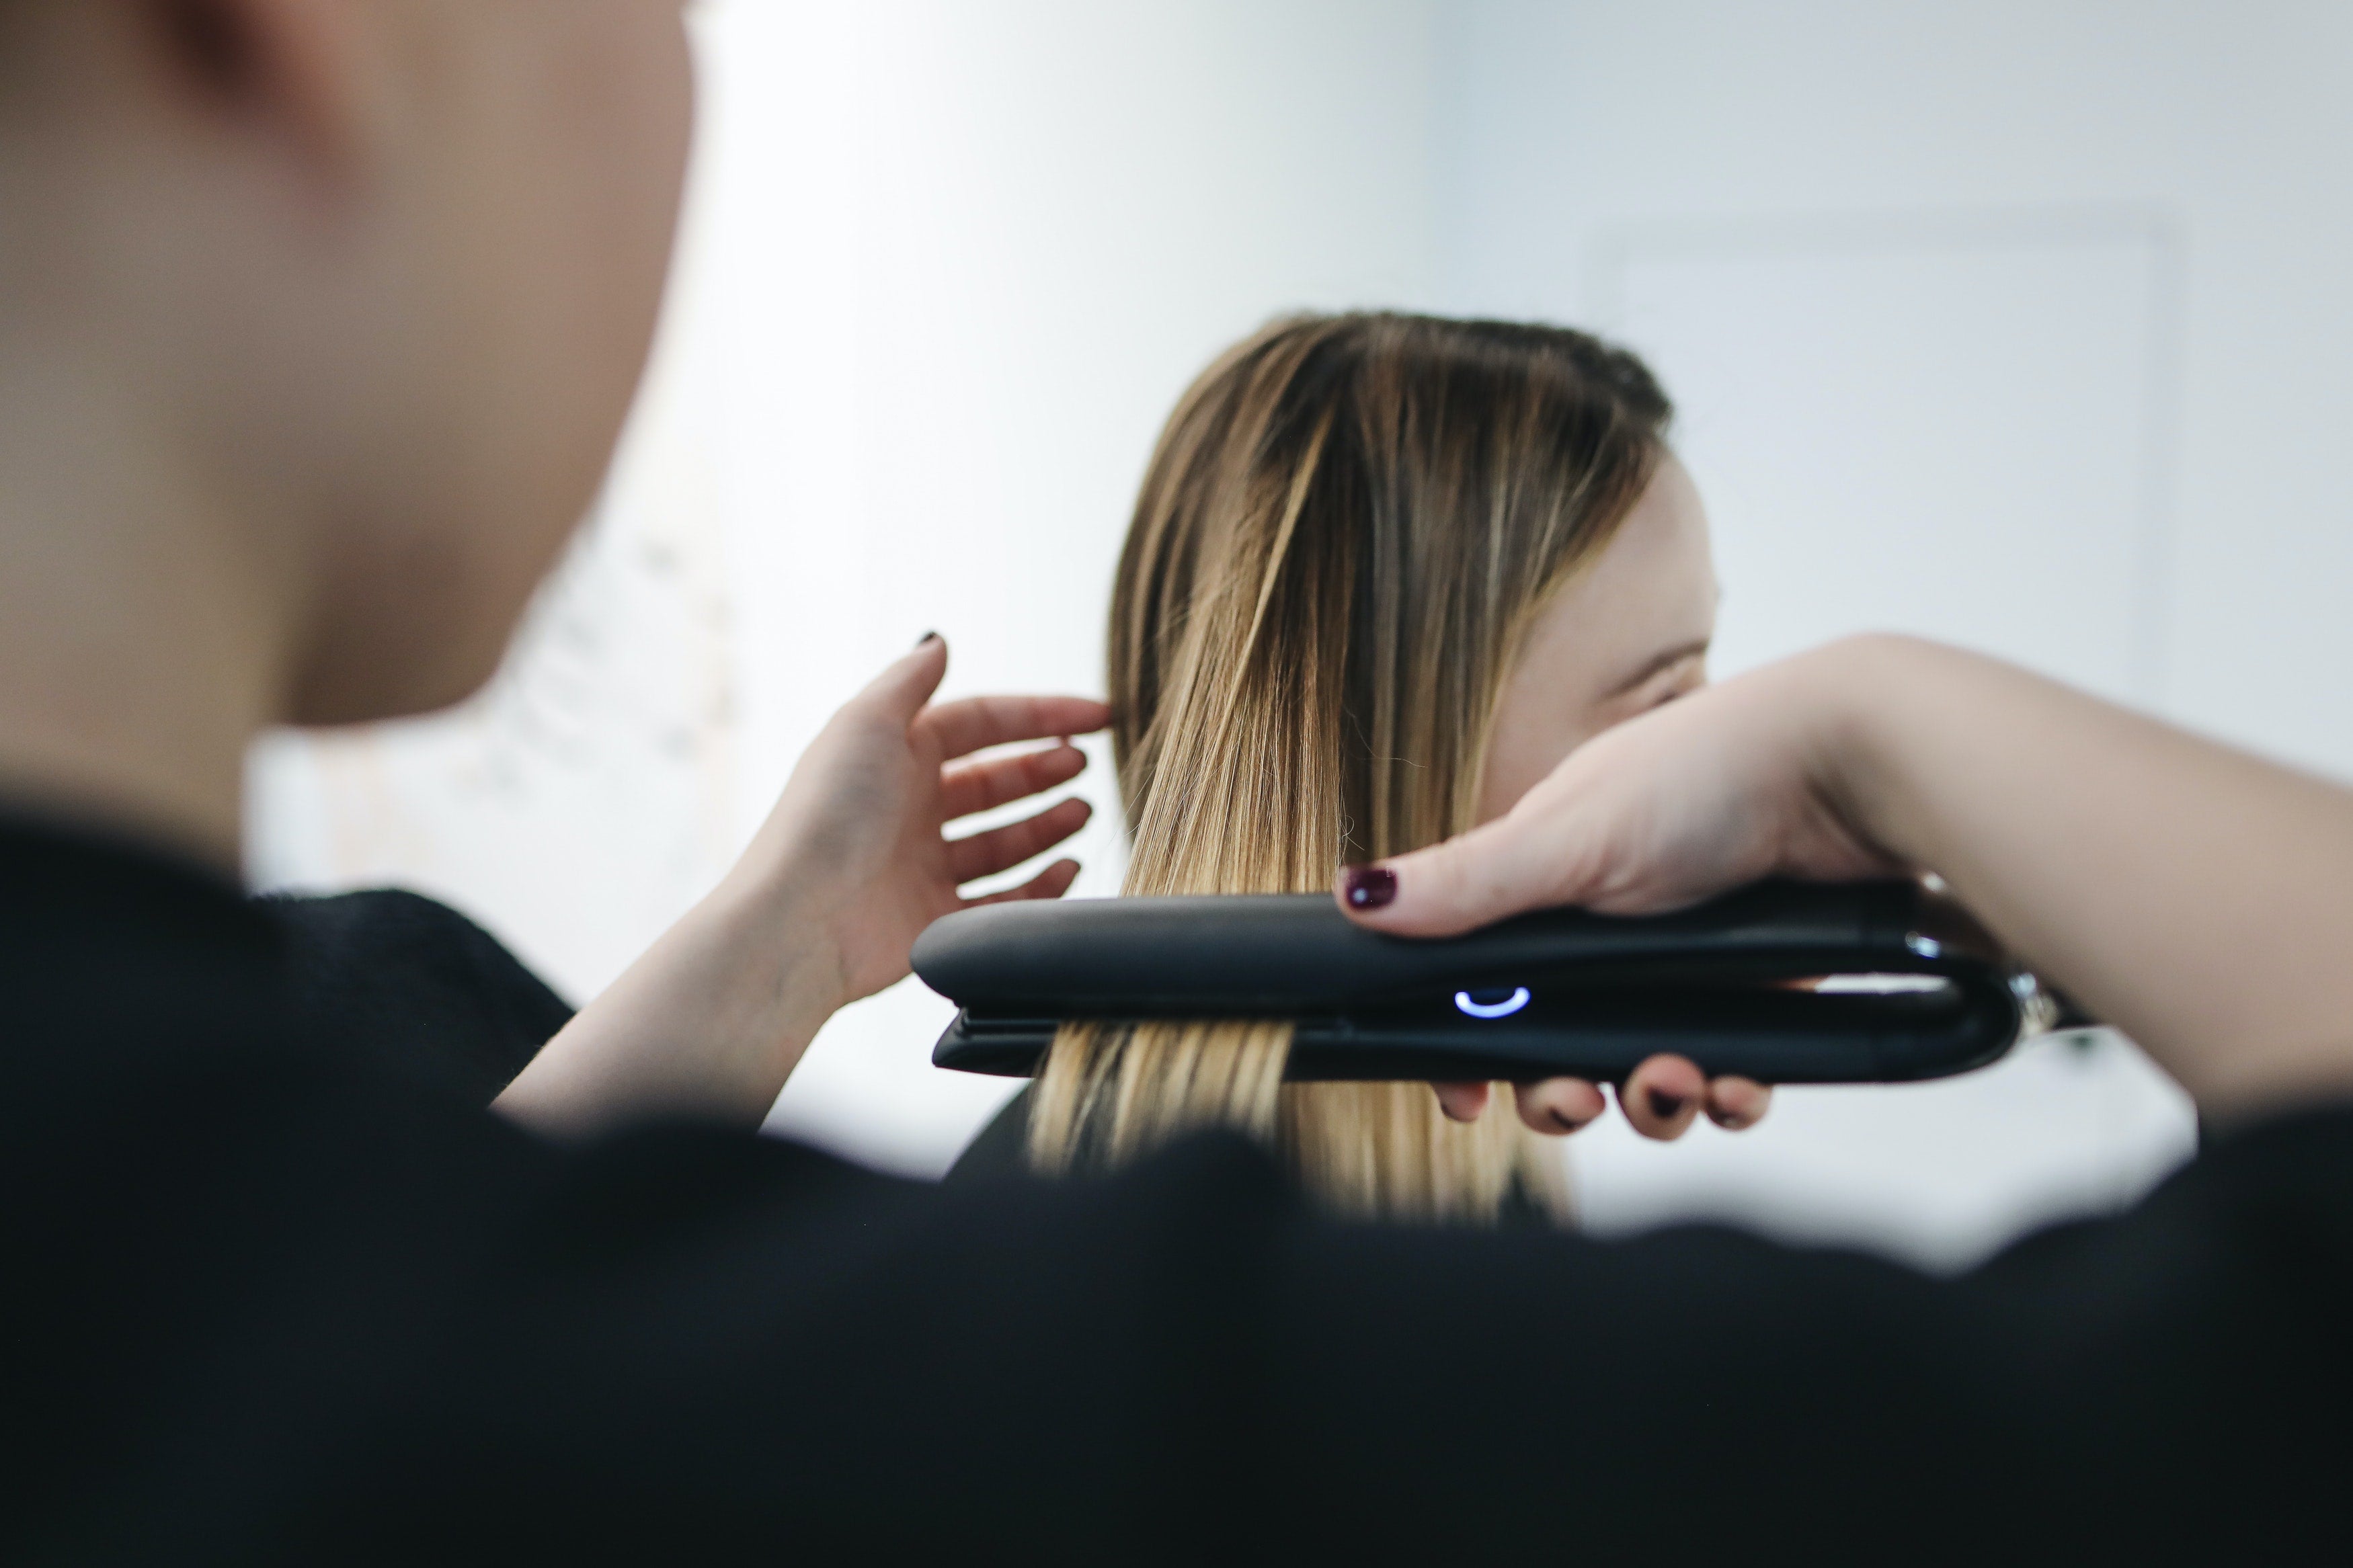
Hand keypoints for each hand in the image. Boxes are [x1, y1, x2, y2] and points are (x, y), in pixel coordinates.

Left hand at [739, 635, 1110, 1008]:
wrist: (800, 919)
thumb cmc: (828, 816)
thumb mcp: (866, 723)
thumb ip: (910, 679)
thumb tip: (939, 639)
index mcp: (893, 755)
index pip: (981, 723)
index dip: (1039, 715)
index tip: (1098, 717)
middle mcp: (909, 808)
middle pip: (994, 781)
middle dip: (1043, 770)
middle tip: (1083, 766)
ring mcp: (923, 866)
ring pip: (1003, 840)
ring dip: (1047, 823)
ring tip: (1082, 813)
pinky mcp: (936, 921)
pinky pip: (1003, 900)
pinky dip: (1039, 885)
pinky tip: (1066, 866)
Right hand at [1345, 643, 1908, 1140]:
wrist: (1854, 772)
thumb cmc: (1706, 772)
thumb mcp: (1567, 836)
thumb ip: (1467, 885)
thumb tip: (1355, 896)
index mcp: (1546, 884)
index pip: (1480, 985)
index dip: (1468, 1048)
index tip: (1465, 1097)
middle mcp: (1608, 930)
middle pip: (1556, 1049)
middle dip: (1560, 1092)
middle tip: (1575, 1101)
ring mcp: (1684, 968)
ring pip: (1641, 1073)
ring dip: (1650, 1102)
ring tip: (1674, 1084)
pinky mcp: (1761, 995)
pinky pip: (1727, 1076)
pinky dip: (1727, 1094)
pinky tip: (1737, 1086)